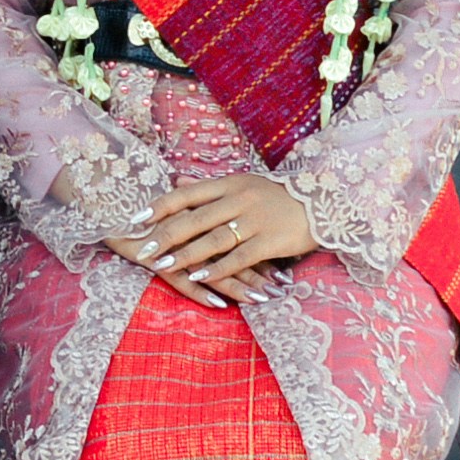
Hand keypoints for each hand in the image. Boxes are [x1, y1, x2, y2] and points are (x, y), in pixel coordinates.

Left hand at [116, 173, 316, 303]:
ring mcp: (255, 220)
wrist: (324, 203)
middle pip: (195, 218)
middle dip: (164, 235)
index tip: (135, 219)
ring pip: (213, 239)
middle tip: (142, 249)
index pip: (187, 194)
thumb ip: (208, 187)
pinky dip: (217, 268)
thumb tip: (175, 182)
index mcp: (230, 183)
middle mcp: (239, 199)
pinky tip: (199, 277)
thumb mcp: (243, 183)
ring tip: (162, 265)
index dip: (159, 206)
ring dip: (185, 253)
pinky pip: (239, 257)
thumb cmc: (278, 196)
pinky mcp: (270, 240)